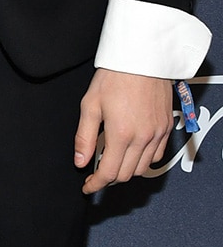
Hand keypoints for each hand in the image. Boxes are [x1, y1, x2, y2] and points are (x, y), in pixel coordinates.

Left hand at [74, 68, 173, 192]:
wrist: (142, 59)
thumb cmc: (113, 77)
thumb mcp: (90, 104)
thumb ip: (85, 136)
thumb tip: (80, 161)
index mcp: (121, 134)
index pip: (109, 172)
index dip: (96, 184)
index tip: (87, 187)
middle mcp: (143, 138)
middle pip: (127, 174)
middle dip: (110, 178)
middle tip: (95, 173)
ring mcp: (158, 135)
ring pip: (142, 168)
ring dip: (126, 171)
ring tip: (111, 162)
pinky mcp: (167, 128)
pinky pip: (156, 156)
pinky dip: (143, 161)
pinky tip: (131, 152)